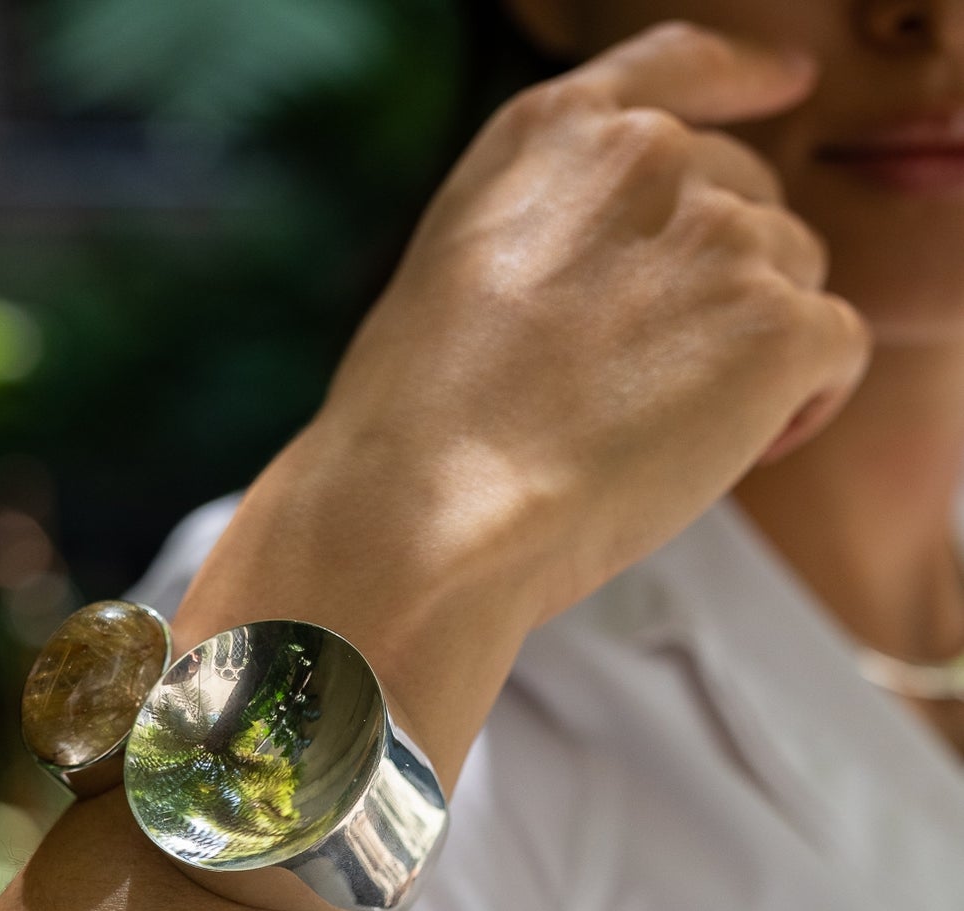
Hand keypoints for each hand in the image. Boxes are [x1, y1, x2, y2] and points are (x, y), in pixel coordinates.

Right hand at [176, 22, 871, 780]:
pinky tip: (738, 447)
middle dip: (723, 277)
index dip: (743, 76)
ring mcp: (722, 238)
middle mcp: (650, 159)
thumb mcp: (456, 269)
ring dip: (755, 343)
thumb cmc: (414, 424)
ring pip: (795, 273)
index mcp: (556, 133)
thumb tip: (621, 275)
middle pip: (750, 195)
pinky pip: (836, 347)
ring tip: (670, 426)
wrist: (426, 507)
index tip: (783, 84)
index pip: (679, 63)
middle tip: (652, 377)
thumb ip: (554, 226)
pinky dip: (804, 399)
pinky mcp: (776, 327)